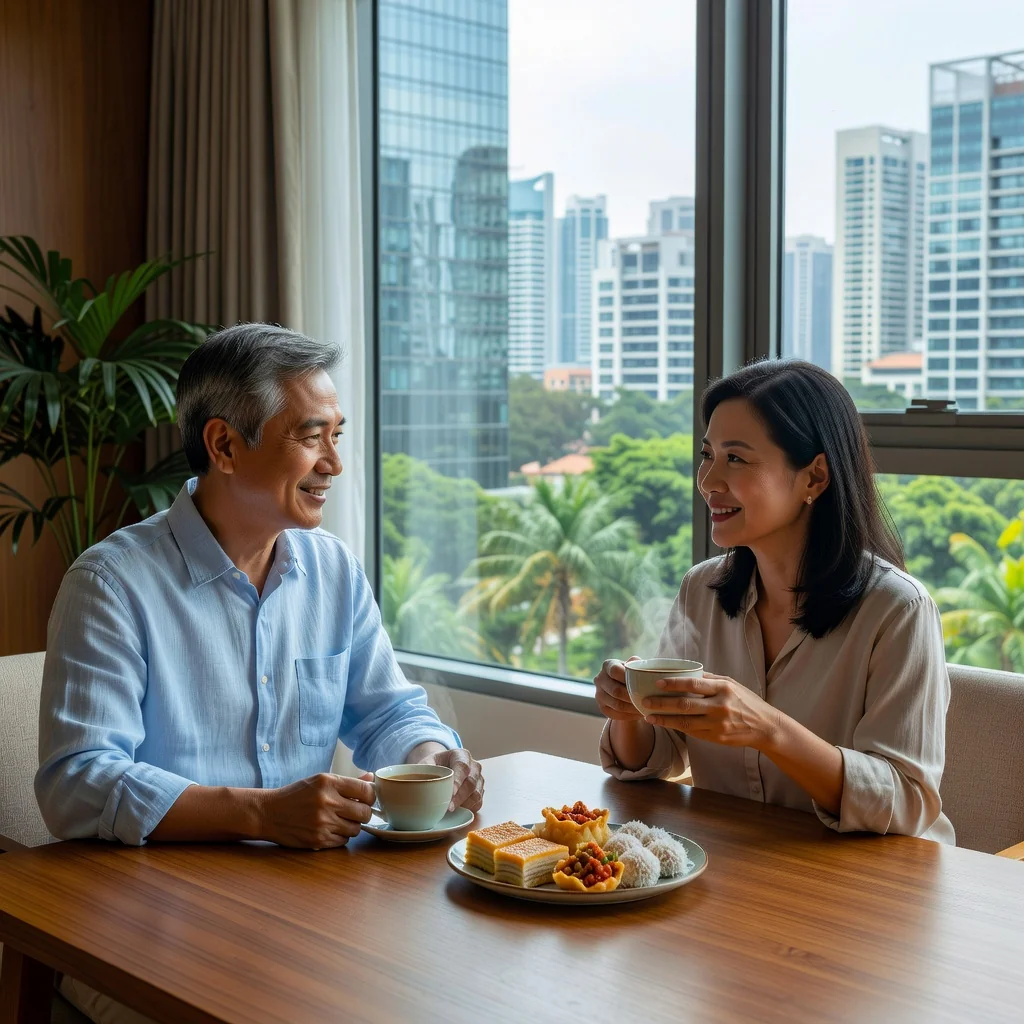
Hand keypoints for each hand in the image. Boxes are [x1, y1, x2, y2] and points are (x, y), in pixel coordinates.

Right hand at [259, 773, 374, 849]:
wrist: (269, 813)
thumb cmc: (297, 795)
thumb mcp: (320, 780)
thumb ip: (348, 781)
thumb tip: (371, 777)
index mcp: (328, 782)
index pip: (366, 791)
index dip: (371, 796)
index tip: (367, 798)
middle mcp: (327, 802)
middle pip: (364, 813)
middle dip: (364, 813)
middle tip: (356, 811)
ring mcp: (323, 823)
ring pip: (356, 829)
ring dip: (352, 826)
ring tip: (340, 820)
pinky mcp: (318, 840)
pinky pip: (343, 841)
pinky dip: (341, 836)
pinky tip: (330, 829)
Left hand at [413, 747, 484, 813]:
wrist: (443, 766)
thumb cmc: (435, 764)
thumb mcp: (427, 762)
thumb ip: (424, 769)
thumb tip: (419, 782)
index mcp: (461, 755)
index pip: (462, 767)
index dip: (457, 781)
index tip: (450, 793)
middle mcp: (474, 766)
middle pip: (471, 782)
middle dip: (459, 797)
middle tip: (448, 808)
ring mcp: (479, 779)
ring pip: (476, 794)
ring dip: (464, 804)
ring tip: (450, 810)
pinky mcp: (480, 791)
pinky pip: (478, 802)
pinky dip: (469, 808)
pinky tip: (457, 811)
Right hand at [594, 656, 645, 721]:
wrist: (624, 687)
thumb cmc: (631, 674)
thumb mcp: (634, 666)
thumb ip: (638, 664)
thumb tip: (643, 668)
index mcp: (608, 665)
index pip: (614, 671)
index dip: (627, 677)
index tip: (640, 683)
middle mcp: (599, 679)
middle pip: (615, 691)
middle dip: (632, 697)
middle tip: (647, 701)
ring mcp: (599, 694)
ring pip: (616, 705)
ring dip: (632, 708)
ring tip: (645, 709)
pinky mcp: (602, 707)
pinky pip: (615, 714)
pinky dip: (629, 715)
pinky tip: (639, 714)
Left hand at [641, 672, 781, 749]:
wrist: (765, 727)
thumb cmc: (746, 701)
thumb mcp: (731, 684)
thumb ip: (709, 679)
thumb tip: (685, 672)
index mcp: (723, 688)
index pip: (693, 684)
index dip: (673, 683)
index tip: (657, 682)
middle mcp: (720, 706)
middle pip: (685, 705)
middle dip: (662, 703)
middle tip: (644, 701)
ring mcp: (718, 724)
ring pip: (685, 722)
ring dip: (664, 719)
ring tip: (648, 716)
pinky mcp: (716, 738)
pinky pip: (692, 732)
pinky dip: (676, 727)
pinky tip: (664, 724)